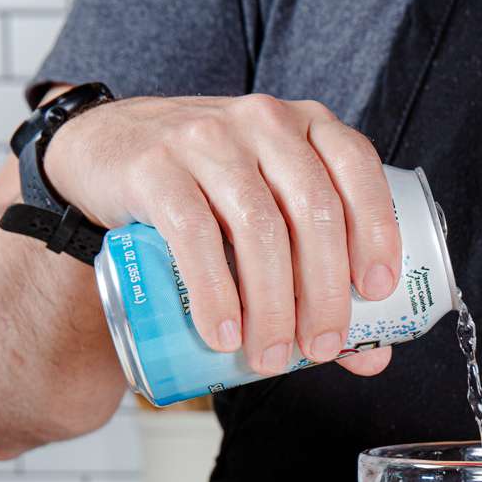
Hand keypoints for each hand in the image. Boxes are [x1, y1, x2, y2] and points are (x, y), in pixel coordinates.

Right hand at [44, 93, 400, 376]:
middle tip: (320, 348)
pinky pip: (194, 234)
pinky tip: (222, 334)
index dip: (376, 230)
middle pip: (312, 210)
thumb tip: (372, 360)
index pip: (357, 168)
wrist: (105, 147)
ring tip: (269, 357)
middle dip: (324, 291)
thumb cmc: (210, 190)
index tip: (377, 293)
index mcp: (307, 126)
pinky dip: (213, 292)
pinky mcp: (156, 167)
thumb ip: (319, 275)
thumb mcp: (271, 209)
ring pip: (258, 228)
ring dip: (271, 305)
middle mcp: (264, 122)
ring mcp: (208, 138)